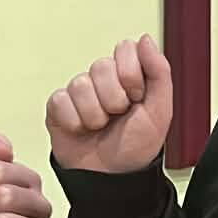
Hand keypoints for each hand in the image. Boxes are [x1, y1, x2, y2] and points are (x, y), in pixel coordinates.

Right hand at [46, 36, 173, 174]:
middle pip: (101, 66)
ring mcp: (78, 93)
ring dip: (95, 114)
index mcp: (127, 76)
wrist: (112, 179)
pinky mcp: (57, 108)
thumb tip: (145, 39)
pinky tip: (81, 130)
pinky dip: (74, 121)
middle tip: (118, 116)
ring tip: (100, 128)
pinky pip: (60, 101)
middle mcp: (102, 80)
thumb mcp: (159, 111)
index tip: (137, 98)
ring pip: (80, 84)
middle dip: (114, 98)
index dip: (131, 75)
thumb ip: (159, 71)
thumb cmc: (135, 147)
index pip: (125, 49)